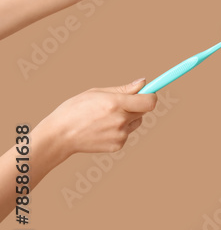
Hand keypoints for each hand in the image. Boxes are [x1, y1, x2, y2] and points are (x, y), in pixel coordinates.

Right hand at [34, 78, 157, 159]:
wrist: (59, 136)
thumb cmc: (75, 110)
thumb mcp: (96, 93)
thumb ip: (123, 89)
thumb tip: (143, 83)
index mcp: (115, 104)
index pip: (149, 101)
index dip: (151, 96)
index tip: (148, 93)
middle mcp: (120, 120)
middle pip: (143, 111)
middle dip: (136, 106)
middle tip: (118, 104)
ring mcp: (120, 135)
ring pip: (135, 123)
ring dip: (128, 118)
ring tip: (105, 118)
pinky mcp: (117, 146)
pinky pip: (126, 134)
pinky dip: (119, 130)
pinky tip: (102, 129)